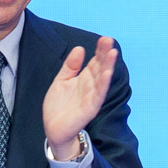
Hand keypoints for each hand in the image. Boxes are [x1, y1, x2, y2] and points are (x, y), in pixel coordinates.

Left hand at [43, 36, 117, 158]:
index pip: (95, 61)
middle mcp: (91, 86)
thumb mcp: (61, 81)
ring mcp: (92, 97)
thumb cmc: (58, 106)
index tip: (103, 38)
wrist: (54, 128)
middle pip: (100, 67)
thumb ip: (70, 66)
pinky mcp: (90, 108)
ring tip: (113, 53)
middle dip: (105, 54)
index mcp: (84, 78)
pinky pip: (99, 94)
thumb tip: (79, 48)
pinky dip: (103, 83)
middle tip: (109, 40)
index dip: (99, 50)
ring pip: (102, 79)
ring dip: (108, 66)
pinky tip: (107, 73)